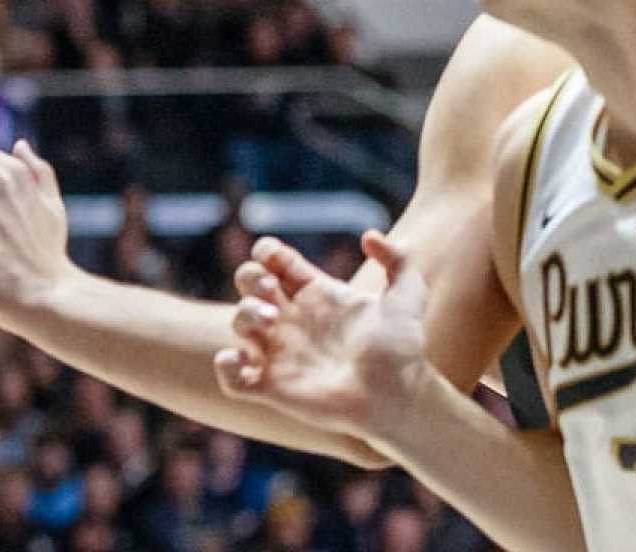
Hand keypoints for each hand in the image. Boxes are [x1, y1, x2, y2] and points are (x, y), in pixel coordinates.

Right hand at [213, 232, 435, 444]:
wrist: (399, 399)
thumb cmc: (403, 351)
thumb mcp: (408, 296)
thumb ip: (398, 260)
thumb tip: (369, 236)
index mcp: (315, 294)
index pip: (275, 260)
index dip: (267, 251)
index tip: (275, 257)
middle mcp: (292, 319)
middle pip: (249, 282)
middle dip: (250, 277)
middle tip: (271, 291)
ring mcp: (279, 352)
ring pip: (238, 321)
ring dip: (244, 314)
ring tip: (269, 321)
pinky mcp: (271, 387)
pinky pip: (231, 377)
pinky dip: (226, 366)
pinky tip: (245, 360)